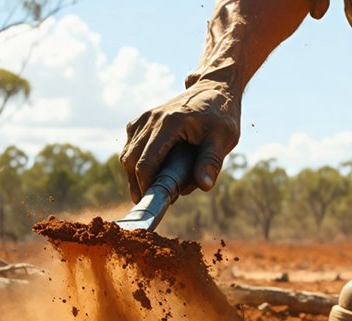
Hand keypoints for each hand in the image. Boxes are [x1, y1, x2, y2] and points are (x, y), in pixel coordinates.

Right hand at [120, 80, 239, 201]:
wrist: (214, 89)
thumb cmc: (222, 115)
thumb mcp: (224, 138)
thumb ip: (212, 161)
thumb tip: (204, 186)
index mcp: (169, 123)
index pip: (145, 162)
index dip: (146, 186)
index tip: (155, 201)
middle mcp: (151, 119)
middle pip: (130, 160)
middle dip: (137, 184)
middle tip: (152, 199)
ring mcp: (144, 118)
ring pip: (127, 153)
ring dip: (135, 174)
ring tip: (154, 188)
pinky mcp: (142, 120)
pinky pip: (131, 145)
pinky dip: (136, 161)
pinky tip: (153, 171)